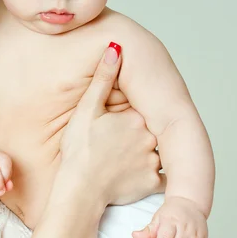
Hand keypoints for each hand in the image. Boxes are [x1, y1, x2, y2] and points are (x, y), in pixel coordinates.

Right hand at [57, 42, 164, 205]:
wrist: (80, 188)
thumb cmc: (79, 149)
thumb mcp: (86, 109)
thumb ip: (103, 78)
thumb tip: (115, 49)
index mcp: (136, 116)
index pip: (136, 111)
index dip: (121, 119)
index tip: (107, 128)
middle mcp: (151, 137)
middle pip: (145, 131)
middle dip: (131, 136)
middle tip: (109, 145)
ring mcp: (154, 161)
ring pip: (152, 152)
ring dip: (140, 155)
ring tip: (115, 161)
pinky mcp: (153, 183)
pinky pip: (157, 176)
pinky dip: (145, 176)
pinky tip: (126, 175)